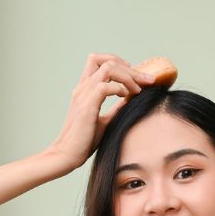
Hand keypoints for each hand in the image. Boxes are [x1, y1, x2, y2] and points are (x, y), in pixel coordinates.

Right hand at [45, 53, 158, 169]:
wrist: (67, 155)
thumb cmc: (84, 140)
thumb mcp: (104, 120)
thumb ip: (115, 108)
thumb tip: (131, 100)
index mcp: (84, 89)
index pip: (97, 60)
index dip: (118, 61)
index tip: (134, 74)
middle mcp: (82, 88)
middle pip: (105, 60)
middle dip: (130, 68)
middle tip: (147, 80)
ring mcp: (83, 95)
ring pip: (108, 69)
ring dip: (128, 76)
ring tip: (139, 89)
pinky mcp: (86, 107)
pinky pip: (104, 86)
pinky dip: (119, 88)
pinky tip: (126, 97)